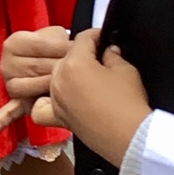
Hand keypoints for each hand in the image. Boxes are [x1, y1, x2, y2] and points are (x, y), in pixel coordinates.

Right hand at [0, 26, 70, 135]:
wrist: (50, 57)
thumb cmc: (53, 45)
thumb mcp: (55, 34)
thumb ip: (59, 41)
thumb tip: (75, 51)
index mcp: (13, 44)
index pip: (39, 46)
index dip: (61, 47)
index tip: (76, 49)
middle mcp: (6, 63)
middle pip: (35, 68)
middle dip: (59, 67)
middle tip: (77, 67)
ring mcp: (10, 83)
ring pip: (28, 88)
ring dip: (45, 87)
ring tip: (62, 85)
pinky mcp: (18, 101)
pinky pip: (9, 111)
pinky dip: (1, 120)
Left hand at [45, 28, 150, 167]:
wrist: (131, 138)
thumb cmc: (129, 103)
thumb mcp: (126, 70)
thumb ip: (113, 55)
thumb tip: (108, 51)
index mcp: (74, 63)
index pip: (83, 38)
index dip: (96, 36)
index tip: (105, 39)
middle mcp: (58, 79)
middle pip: (67, 57)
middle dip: (83, 56)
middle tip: (101, 61)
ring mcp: (55, 99)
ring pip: (55, 77)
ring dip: (69, 75)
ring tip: (89, 80)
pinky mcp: (58, 117)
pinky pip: (42, 106)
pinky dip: (46, 102)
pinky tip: (62, 100)